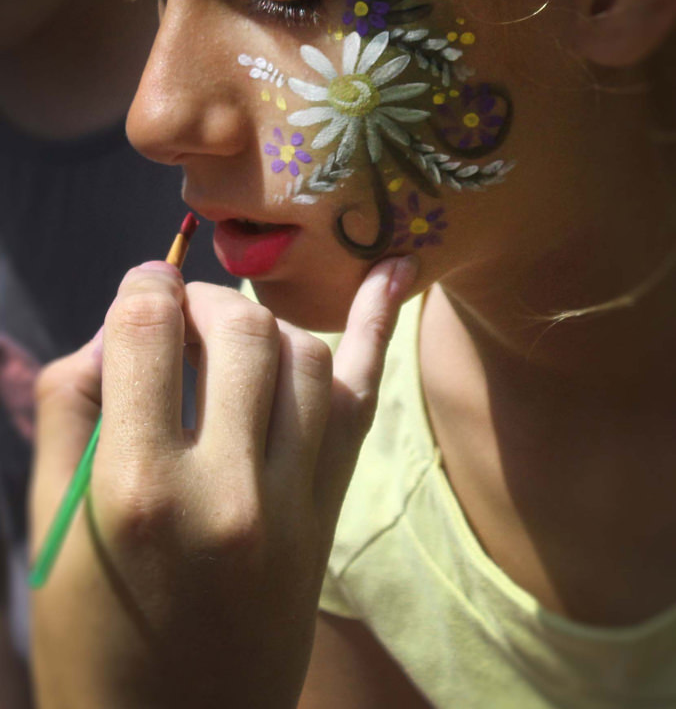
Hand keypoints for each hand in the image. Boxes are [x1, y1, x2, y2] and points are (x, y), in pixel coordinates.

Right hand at [30, 256, 415, 708]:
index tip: (141, 289)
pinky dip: (380, 327)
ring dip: (265, 324)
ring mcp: (291, 505)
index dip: (141, 289)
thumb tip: (120, 324)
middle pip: (240, 331)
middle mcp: (226, 490)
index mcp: (136, 490)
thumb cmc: (90, 634)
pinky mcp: (328, 516)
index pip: (149, 330)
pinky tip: (398, 268)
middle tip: (180, 311)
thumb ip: (74, 409)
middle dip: (204, 299)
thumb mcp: (51, 525)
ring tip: (230, 335)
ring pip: (305, 354)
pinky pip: (362, 400)